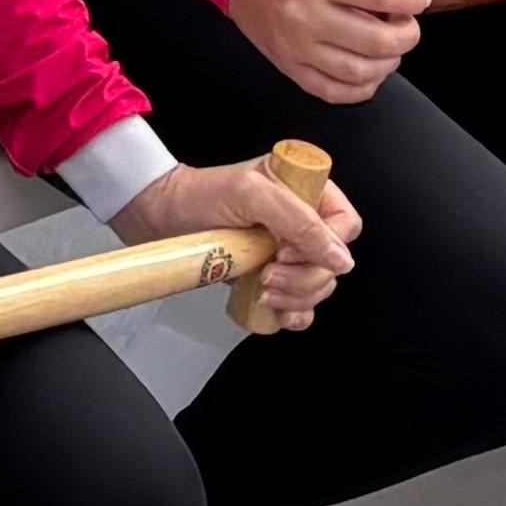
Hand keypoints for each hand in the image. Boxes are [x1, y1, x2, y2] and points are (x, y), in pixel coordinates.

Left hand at [111, 155, 359, 331]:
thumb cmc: (198, 196)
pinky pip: (299, 306)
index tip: (286, 252)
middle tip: (268, 275)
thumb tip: (341, 259)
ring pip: (319, 288)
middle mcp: (303, 222)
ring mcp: (288, 253)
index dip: (325, 246)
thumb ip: (298, 220)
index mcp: (306, 191)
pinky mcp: (272, 278)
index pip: (345, 225)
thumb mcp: (249, 194)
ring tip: (260, 288)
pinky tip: (270, 309)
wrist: (160, 217)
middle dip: (304, 278)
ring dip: (294, 297)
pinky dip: (289, 314)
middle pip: (333, 264)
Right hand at [226, 0, 426, 102]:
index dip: (411, 0)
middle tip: (407, 25)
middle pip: (377, 39)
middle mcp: (305, 13)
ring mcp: (295, 45)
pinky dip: (362, 87)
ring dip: (389, 62)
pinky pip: (334, 91)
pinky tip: (369, 71)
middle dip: (407, 34)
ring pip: (360, 71)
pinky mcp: (287, 66)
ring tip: (390, 48)